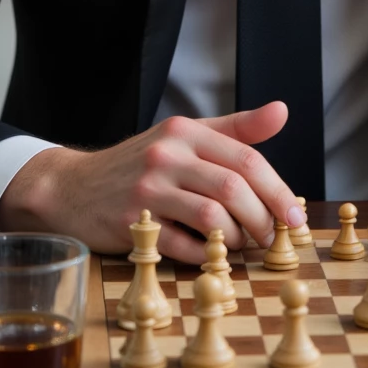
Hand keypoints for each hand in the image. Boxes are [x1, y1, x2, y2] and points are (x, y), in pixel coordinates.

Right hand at [0, 101, 304, 262]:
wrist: (72, 187)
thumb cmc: (139, 165)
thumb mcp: (184, 137)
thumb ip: (235, 129)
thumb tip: (282, 111)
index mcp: (186, 131)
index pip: (247, 158)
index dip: (278, 190)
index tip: (294, 218)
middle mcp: (168, 154)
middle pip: (234, 189)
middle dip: (262, 220)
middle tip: (272, 239)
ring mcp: (148, 188)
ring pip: (214, 218)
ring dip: (237, 240)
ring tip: (241, 247)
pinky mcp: (133, 221)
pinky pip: (184, 245)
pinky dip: (207, 256)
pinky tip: (211, 257)